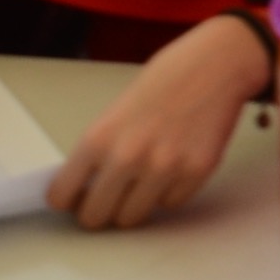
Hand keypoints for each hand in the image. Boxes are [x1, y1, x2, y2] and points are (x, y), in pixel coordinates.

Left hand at [48, 16, 258, 230]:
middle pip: (95, 217)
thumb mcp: (118, 112)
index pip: (60, 196)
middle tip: (112, 195)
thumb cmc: (168, 79)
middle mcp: (127, 157)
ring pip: (132, 218)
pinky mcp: (197, 172)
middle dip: (101, 209)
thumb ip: (101, 151)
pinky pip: (171, 204)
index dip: (69, 199)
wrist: (219, 61)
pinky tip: (177, 164)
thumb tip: (87, 189)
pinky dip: (171, 191)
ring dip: (136, 203)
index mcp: (99, 138)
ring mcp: (164, 167)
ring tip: (147, 177)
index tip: (78, 198)